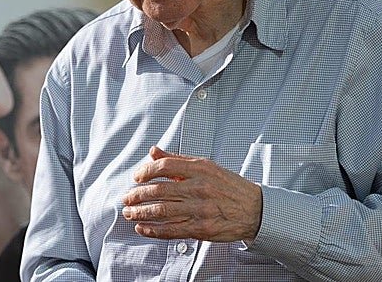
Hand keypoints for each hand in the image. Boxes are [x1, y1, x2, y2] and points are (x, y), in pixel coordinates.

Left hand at [121, 146, 261, 241]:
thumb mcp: (206, 166)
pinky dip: (153, 230)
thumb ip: (178, 160)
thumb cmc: (230, 187)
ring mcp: (200, 209)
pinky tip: (143, 228)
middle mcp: (199, 188)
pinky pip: (172, 229)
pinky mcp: (202, 228)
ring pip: (162, 211)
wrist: (255, 209)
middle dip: (138, 195)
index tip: (137, 177)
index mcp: (200, 169)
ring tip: (129, 212)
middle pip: (160, 190)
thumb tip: (153, 152)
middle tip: (126, 198)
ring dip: (141, 213)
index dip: (146, 172)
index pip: (165, 166)